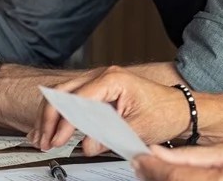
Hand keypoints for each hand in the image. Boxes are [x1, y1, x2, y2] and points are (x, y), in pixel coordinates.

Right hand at [29, 66, 188, 156]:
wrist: (180, 109)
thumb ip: (109, 136)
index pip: (77, 100)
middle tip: (44, 140)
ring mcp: (99, 81)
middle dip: (49, 118)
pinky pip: (71, 99)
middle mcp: (102, 76)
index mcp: (112, 79)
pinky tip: (50, 128)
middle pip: (62, 92)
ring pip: (62, 94)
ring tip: (42, 137)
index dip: (64, 122)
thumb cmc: (164, 112)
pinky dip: (59, 114)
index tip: (57, 140)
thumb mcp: (137, 128)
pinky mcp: (98, 91)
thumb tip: (86, 145)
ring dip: (50, 116)